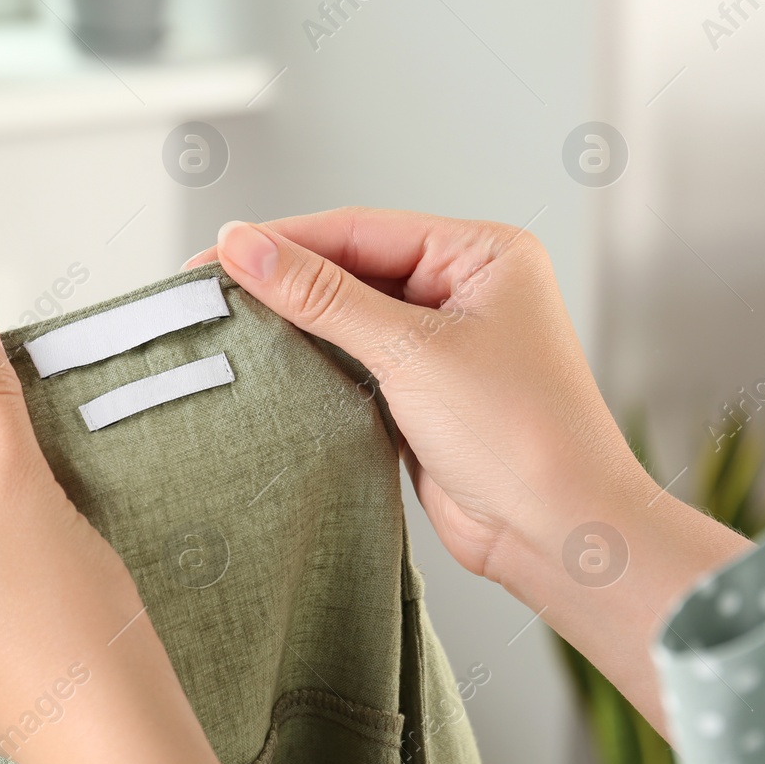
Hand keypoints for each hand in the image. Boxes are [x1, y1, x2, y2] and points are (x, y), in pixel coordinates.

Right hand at [188, 209, 748, 734]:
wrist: (560, 533)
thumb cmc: (520, 434)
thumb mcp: (411, 351)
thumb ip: (322, 296)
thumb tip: (245, 246)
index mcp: (482, 254)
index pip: (361, 229)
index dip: (283, 240)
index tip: (215, 254)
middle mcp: (466, 290)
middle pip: (351, 270)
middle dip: (283, 283)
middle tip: (204, 293)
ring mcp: (445, 345)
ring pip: (349, 320)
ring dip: (293, 328)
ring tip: (223, 328)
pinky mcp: (425, 396)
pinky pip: (356, 367)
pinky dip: (313, 369)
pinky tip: (266, 371)